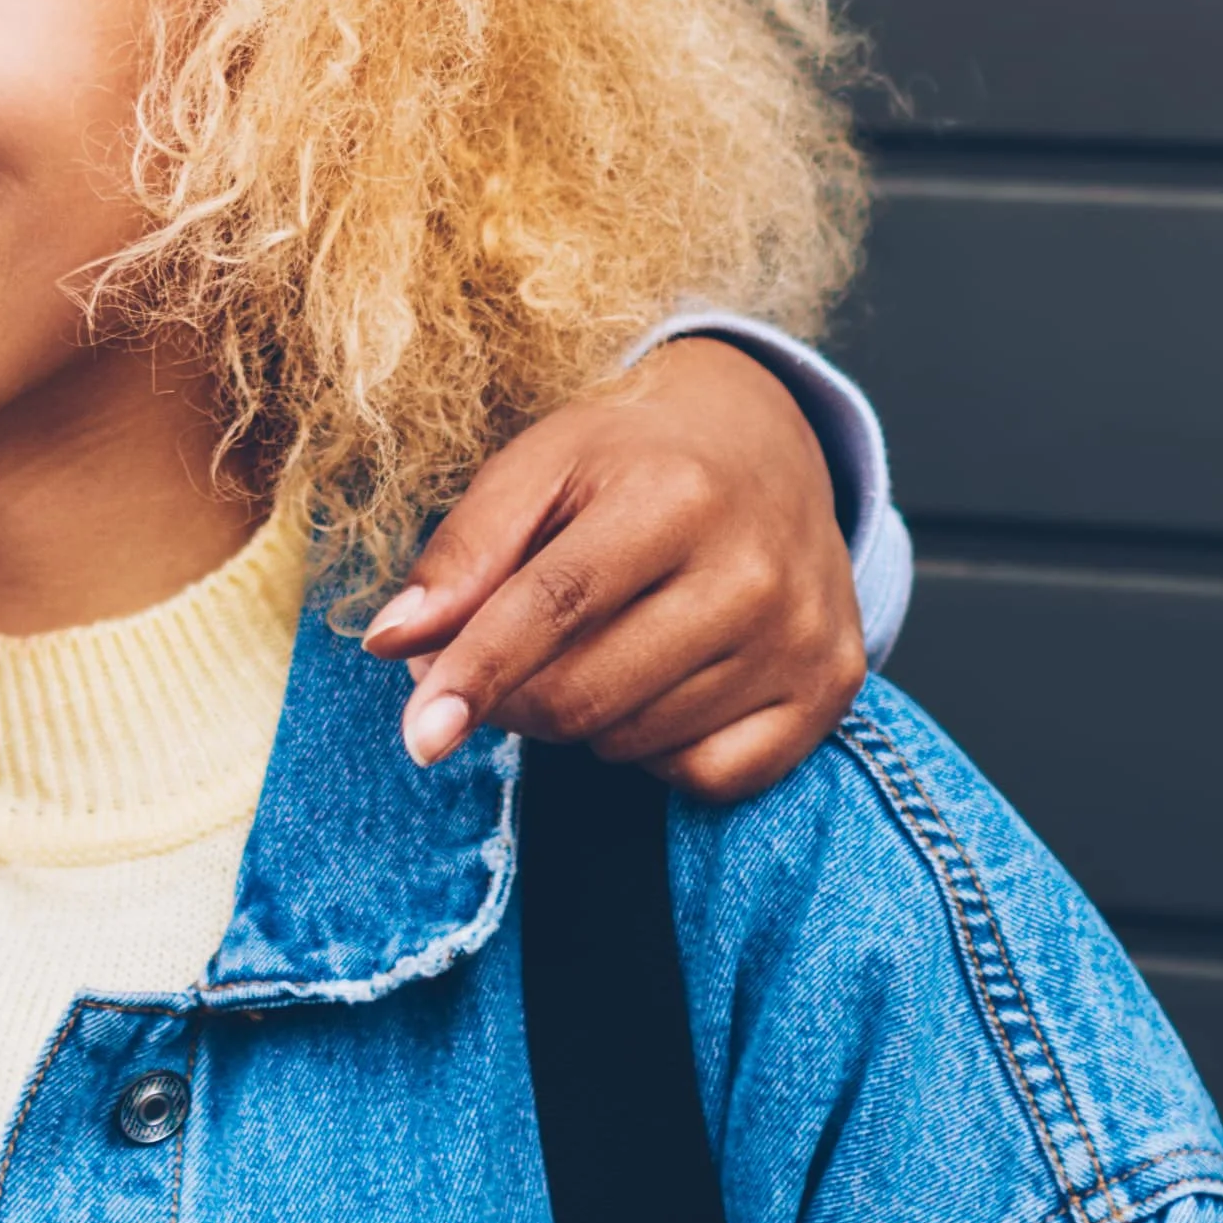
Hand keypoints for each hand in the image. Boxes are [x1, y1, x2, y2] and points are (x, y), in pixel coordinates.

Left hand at [366, 335, 858, 801]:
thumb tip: (394, 643)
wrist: (771, 446)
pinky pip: (707, 776)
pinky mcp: (828, 688)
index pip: (555, 608)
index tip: (420, 735)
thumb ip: (464, 551)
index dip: (477, 675)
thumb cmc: (637, 458)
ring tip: (597, 644)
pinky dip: (659, 751)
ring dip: (583, 717)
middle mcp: (752, 570)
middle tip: (495, 663)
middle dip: (513, 699)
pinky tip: (658, 684)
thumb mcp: (541, 466)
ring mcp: (799, 636)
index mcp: (676, 494)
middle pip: (585, 695)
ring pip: (634, 742)